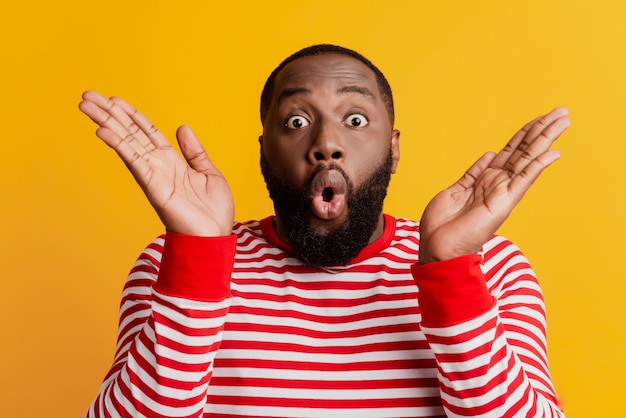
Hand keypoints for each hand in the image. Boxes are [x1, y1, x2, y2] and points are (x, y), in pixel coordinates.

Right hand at [79, 91, 233, 235]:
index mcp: (172, 161)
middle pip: (130, 133)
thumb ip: (194, 151)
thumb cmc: (213, 212)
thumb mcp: (208, 173)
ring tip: (86, 104)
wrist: (215, 237)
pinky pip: (134, 162)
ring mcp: (154, 175)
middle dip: (109, 113)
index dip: (130, 114)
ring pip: (127, 142)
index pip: (146, 131)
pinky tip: (103, 131)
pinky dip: (119, 145)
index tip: (113, 99)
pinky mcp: (154, 187)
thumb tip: (182, 127)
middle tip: (87, 95)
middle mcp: (158, 166)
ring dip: (106, 122)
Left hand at [418, 107, 569, 263]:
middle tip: (562, 111)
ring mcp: (502, 192)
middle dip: (542, 130)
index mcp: (486, 179)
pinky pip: (523, 180)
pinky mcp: (503, 203)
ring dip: (545, 139)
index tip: (540, 118)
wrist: (436, 247)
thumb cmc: (442, 224)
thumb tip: (490, 155)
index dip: (525, 133)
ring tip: (563, 121)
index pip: (511, 151)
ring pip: (528, 159)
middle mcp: (497, 184)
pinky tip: (553, 152)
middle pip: (524, 151)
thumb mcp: (456, 189)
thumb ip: (474, 172)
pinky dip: (538, 166)